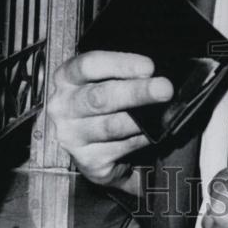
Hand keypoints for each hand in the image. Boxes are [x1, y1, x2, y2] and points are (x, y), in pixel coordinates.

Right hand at [46, 51, 172, 187]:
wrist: (86, 142)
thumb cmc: (99, 100)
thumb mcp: (100, 79)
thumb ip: (120, 73)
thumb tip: (152, 74)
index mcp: (66, 78)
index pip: (88, 66)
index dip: (120, 65)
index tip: (149, 67)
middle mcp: (63, 108)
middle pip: (100, 98)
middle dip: (136, 92)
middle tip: (164, 89)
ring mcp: (73, 138)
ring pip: (111, 127)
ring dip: (142, 120)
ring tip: (164, 113)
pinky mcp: (89, 162)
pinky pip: (123, 148)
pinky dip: (142, 139)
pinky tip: (153, 132)